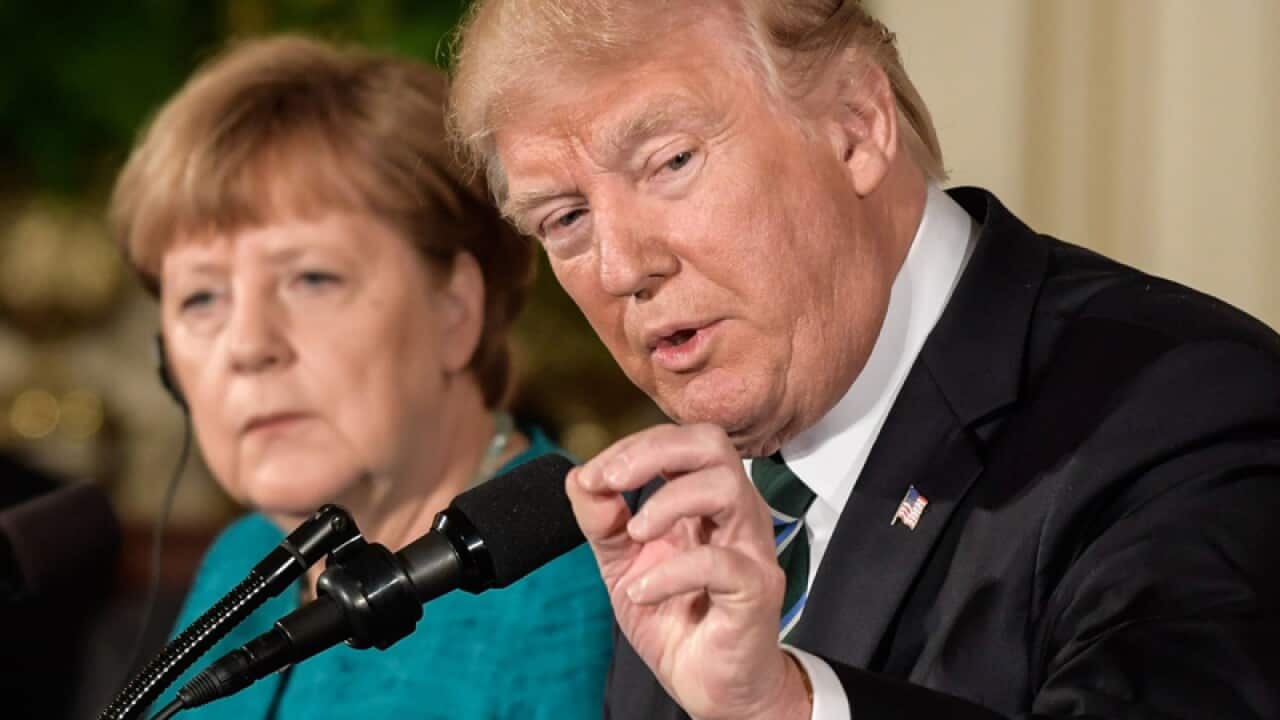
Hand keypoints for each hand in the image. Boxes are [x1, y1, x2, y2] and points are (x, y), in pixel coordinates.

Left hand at [567, 423, 811, 719]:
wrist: (706, 684)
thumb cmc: (677, 619)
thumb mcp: (623, 564)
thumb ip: (603, 522)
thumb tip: (580, 479)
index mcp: (705, 499)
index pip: (680, 441)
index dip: (633, 447)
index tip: (593, 477)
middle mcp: (734, 513)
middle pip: (711, 443)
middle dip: (653, 451)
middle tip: (612, 480)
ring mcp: (750, 548)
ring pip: (725, 486)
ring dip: (667, 501)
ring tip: (635, 534)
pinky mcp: (755, 590)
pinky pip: (718, 564)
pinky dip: (670, 573)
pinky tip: (642, 592)